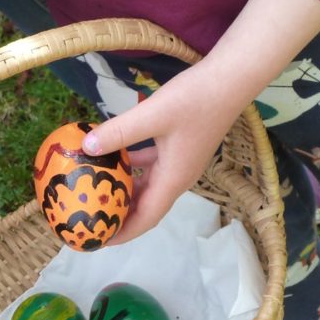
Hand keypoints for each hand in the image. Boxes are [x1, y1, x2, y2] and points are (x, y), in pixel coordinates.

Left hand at [79, 64, 240, 242]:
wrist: (232, 77)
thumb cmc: (196, 98)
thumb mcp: (152, 114)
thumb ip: (118, 132)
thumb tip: (86, 146)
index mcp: (173, 180)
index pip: (146, 219)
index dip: (123, 233)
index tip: (98, 241)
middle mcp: (177, 177)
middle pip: (145, 207)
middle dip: (120, 216)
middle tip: (92, 218)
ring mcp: (180, 163)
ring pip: (148, 187)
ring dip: (125, 192)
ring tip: (98, 193)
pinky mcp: (179, 147)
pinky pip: (152, 167)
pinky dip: (133, 168)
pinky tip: (114, 158)